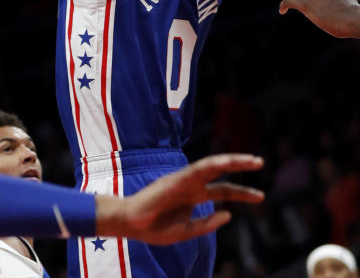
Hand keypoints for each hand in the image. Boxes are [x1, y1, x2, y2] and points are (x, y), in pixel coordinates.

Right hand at [97, 153, 263, 244]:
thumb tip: (229, 215)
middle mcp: (190, 185)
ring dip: (231, 161)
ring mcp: (183, 180)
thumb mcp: (187, 231)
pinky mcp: (175, 179)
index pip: (222, 190)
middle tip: (260, 162)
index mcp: (193, 197)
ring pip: (210, 165)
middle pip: (219, 173)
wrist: (131, 224)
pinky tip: (226, 163)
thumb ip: (207, 224)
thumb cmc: (155, 228)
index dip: (242, 193)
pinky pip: (196, 169)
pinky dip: (212, 165)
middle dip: (239, 166)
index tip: (261, 195)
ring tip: (252, 160)